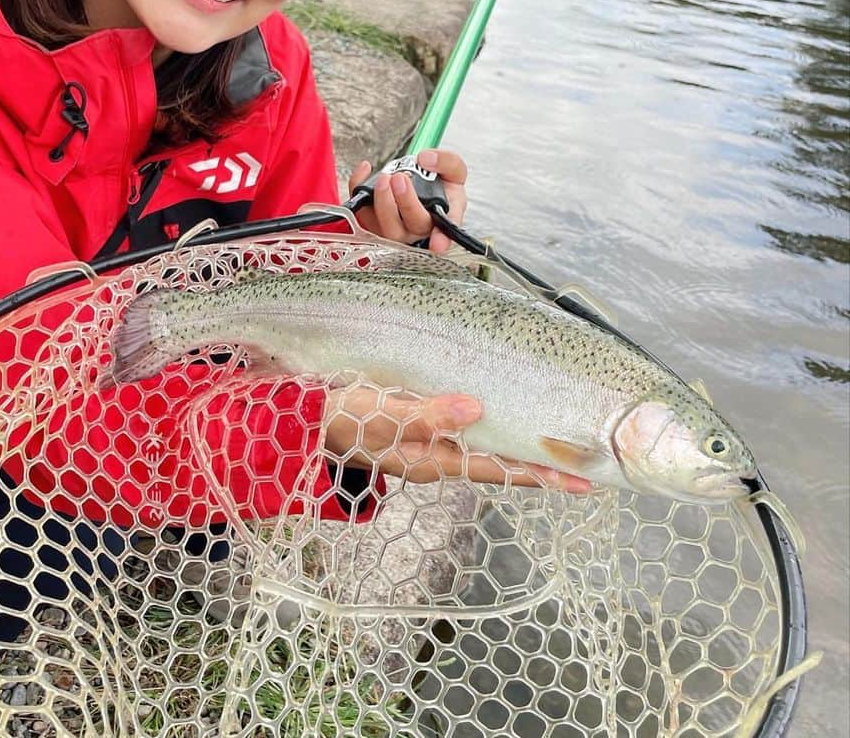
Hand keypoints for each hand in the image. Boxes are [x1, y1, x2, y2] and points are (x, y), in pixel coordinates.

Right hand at [324, 384, 590, 490]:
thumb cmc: (341, 416)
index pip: (499, 470)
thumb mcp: (381, 414)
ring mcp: (428, 447)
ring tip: (554, 440)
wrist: (301, 420)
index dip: (540, 474)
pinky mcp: (419, 430)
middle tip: (588, 463)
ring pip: (485, 450)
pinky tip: (502, 416)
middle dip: (541, 465)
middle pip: (500, 465)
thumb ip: (426, 414)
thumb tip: (475, 409)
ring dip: (519, 448)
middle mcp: (437, 459)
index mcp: (433, 461)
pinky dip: (492, 429)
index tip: (583, 480)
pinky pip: (466, 435)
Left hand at [348, 149, 468, 253]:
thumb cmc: (440, 185)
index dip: (440, 241)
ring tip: (385, 177)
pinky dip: (358, 187)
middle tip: (400, 178)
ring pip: (382, 227)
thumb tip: (425, 160)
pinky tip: (366, 169)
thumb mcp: (454, 171)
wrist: (420, 184)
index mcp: (441, 221)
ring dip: (381, 203)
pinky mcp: (371, 221)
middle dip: (403, 203)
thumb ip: (447, 162)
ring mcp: (392, 229)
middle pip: (406, 229)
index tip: (436, 243)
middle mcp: (415, 231)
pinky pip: (360, 210)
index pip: (442, 235)